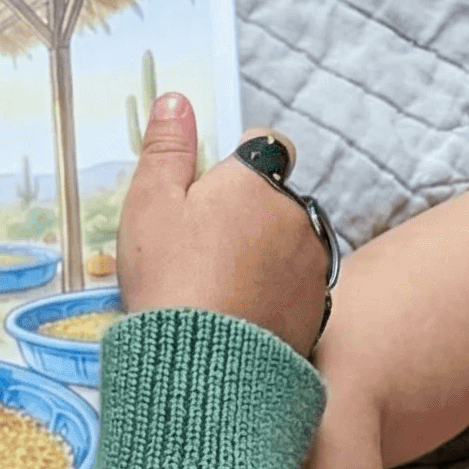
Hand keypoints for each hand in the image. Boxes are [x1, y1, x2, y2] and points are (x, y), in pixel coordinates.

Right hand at [117, 94, 329, 355]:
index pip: (266, 144)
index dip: (235, 166)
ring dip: (261, 258)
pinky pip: (294, 290)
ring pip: (287, 245)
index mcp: (256, 180)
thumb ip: (166, 149)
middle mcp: (297, 213)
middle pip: (275, 200)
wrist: (203, 367)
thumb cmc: (169, 279)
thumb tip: (177, 100)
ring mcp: (313, 264)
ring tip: (216, 294)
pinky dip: (272, 298)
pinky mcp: (318, 310)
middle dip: (246, 217)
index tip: (204, 198)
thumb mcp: (149, 207)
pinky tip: (237, 320)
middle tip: (198, 255)